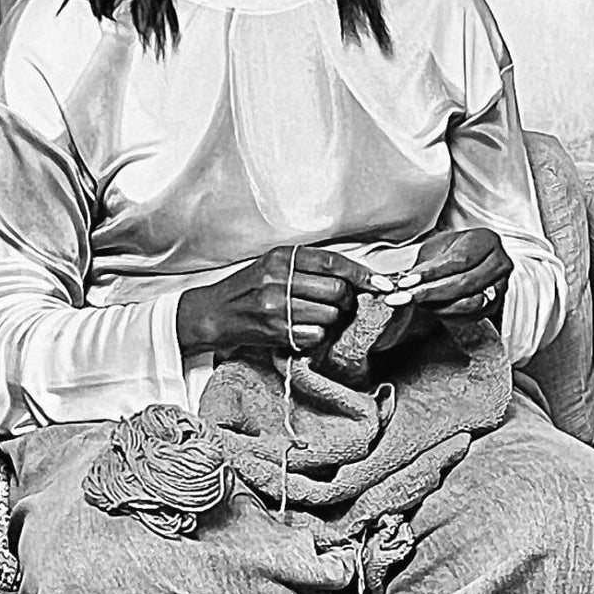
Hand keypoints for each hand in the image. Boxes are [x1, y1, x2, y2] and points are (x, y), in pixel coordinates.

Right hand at [177, 245, 392, 356]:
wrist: (213, 313)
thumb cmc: (247, 288)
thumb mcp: (273, 265)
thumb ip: (307, 266)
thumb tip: (353, 277)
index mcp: (281, 257)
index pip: (332, 263)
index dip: (362, 274)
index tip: (381, 284)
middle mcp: (279, 279)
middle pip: (337, 291)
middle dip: (348, 302)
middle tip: (343, 306)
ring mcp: (276, 306)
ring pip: (330, 315)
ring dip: (332, 321)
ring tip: (318, 318)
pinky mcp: (275, 331)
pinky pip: (315, 335)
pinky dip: (317, 336)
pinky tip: (305, 331)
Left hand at [388, 228, 510, 320]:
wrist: (474, 260)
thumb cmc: (453, 249)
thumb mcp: (438, 246)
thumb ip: (427, 263)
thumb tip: (409, 282)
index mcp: (487, 240)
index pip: (458, 260)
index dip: (431, 273)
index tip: (408, 281)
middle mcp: (500, 263)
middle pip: (465, 283)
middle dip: (432, 292)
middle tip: (406, 297)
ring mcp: (501, 286)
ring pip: (470, 303)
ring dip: (439, 306)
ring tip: (417, 303)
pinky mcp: (495, 305)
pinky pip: (472, 316)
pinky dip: (449, 315)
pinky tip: (431, 308)